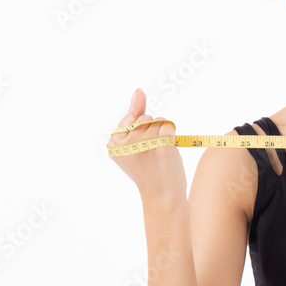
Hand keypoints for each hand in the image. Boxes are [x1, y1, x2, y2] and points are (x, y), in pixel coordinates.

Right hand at [107, 88, 186, 202]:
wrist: (163, 195)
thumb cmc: (149, 168)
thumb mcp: (135, 142)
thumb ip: (135, 115)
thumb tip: (138, 90)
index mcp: (113, 143)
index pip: (131, 119)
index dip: (141, 132)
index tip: (140, 152)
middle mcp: (125, 143)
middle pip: (145, 118)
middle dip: (152, 131)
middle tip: (151, 155)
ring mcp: (144, 144)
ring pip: (158, 120)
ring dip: (163, 134)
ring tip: (159, 155)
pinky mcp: (163, 146)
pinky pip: (169, 125)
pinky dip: (172, 135)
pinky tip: (168, 151)